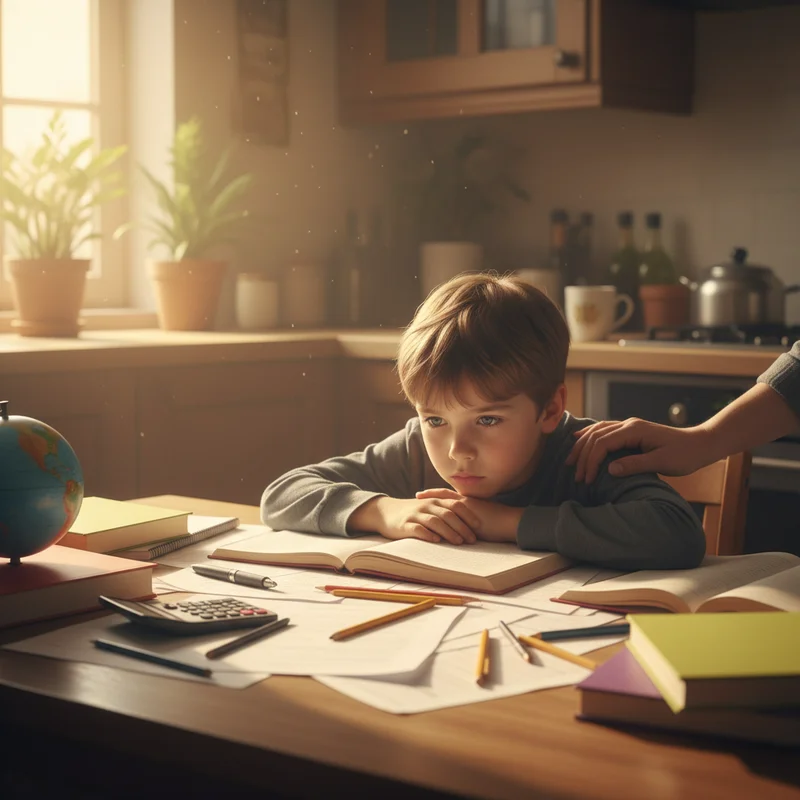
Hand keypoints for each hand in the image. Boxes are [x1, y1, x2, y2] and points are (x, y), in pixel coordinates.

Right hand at [368, 496, 480, 544]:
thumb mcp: (430, 507)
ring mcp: (416, 514)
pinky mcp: (405, 524)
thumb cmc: (413, 513)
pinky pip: (418, 529)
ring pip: (435, 521)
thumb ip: (446, 511)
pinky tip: (436, 541)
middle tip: (473, 539)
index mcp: (435, 501)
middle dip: (462, 527)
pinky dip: (428, 534)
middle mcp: (427, 505)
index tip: (479, 526)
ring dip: (449, 532)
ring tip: (459, 542)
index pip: (456, 506)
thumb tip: (467, 523)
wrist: (386, 512)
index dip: (468, 515)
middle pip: (448, 514)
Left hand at [415, 488, 520, 542]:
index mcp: (468, 502)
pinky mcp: (467, 511)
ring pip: (445, 500)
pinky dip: (439, 509)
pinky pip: (449, 508)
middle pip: (444, 495)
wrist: (510, 522)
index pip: (449, 496)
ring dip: (431, 500)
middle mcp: (465, 501)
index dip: (437, 495)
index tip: (426, 495)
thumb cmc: (499, 524)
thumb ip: (471, 522)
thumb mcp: (483, 521)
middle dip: (430, 496)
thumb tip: (464, 529)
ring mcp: (466, 505)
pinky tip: (429, 512)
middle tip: (417, 496)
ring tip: (418, 501)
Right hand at [566, 418, 714, 482]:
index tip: (587, 479)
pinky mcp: (632, 431)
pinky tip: (581, 440)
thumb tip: (610, 470)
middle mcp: (629, 424)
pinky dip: (590, 437)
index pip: (603, 443)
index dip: (591, 461)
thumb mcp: (662, 462)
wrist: (701, 444)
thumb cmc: (685, 455)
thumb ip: (635, 464)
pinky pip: (604, 431)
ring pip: (597, 431)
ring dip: (583, 446)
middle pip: (596, 436)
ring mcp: (629, 426)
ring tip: (571, 461)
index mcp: (634, 430)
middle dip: (582, 455)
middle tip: (575, 475)